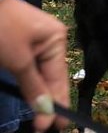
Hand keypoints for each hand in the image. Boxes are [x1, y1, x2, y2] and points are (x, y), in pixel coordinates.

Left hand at [0, 0, 68, 132]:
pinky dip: (29, 82)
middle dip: (49, 101)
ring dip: (38, 93)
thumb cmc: (2, 28)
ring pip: (39, 74)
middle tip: (49, 127)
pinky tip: (33, 96)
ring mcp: (36, 41)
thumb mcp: (18, 60)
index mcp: (57, 40)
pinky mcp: (21, 43)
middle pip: (51, 77)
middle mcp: (51, 40)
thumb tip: (47, 110)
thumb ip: (34, 86)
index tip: (54, 127)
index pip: (59, 78)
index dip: (56, 104)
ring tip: (42, 117)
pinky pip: (29, 67)